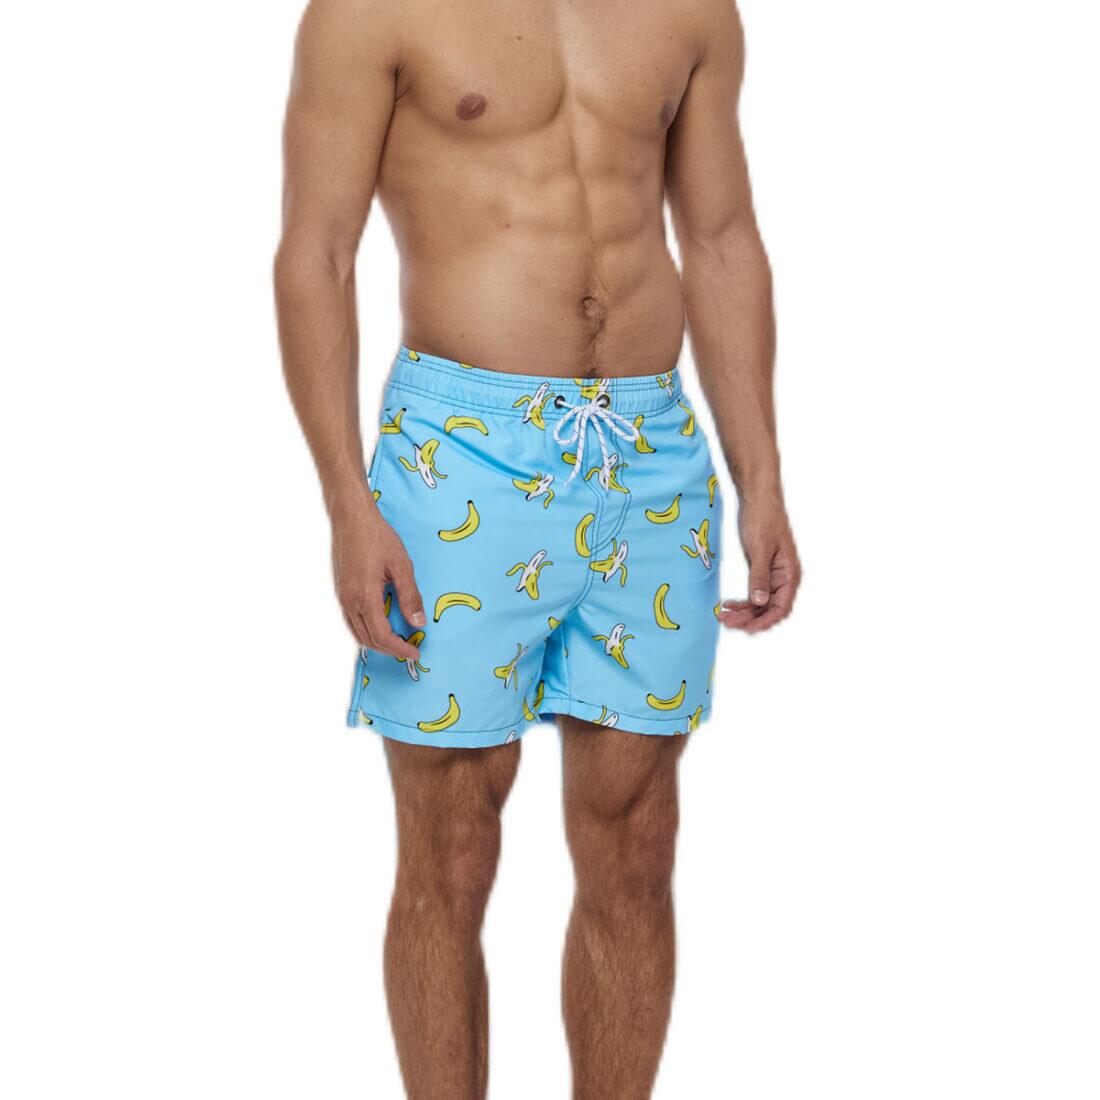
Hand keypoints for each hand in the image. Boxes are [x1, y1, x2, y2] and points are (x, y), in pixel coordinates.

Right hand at [332, 508, 425, 660]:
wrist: (351, 518)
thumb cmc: (377, 537)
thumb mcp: (401, 566)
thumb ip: (410, 596)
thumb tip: (419, 623)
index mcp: (365, 597)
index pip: (382, 636)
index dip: (399, 648)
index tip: (415, 651)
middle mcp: (350, 602)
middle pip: (368, 639)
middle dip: (389, 649)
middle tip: (409, 648)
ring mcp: (342, 597)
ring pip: (357, 633)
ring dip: (377, 642)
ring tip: (397, 640)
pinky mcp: (341, 591)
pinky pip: (352, 621)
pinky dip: (366, 631)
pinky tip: (380, 625)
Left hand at [719, 495, 800, 633]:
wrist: (757, 498)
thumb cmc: (763, 519)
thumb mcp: (760, 548)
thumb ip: (760, 576)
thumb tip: (760, 601)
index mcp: (790, 574)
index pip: (782, 608)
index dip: (765, 621)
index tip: (746, 628)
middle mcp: (783, 578)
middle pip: (769, 609)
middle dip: (749, 618)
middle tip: (726, 621)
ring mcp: (772, 575)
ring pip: (760, 603)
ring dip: (743, 612)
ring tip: (722, 616)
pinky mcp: (760, 570)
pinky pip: (754, 593)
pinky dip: (742, 601)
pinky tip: (727, 604)